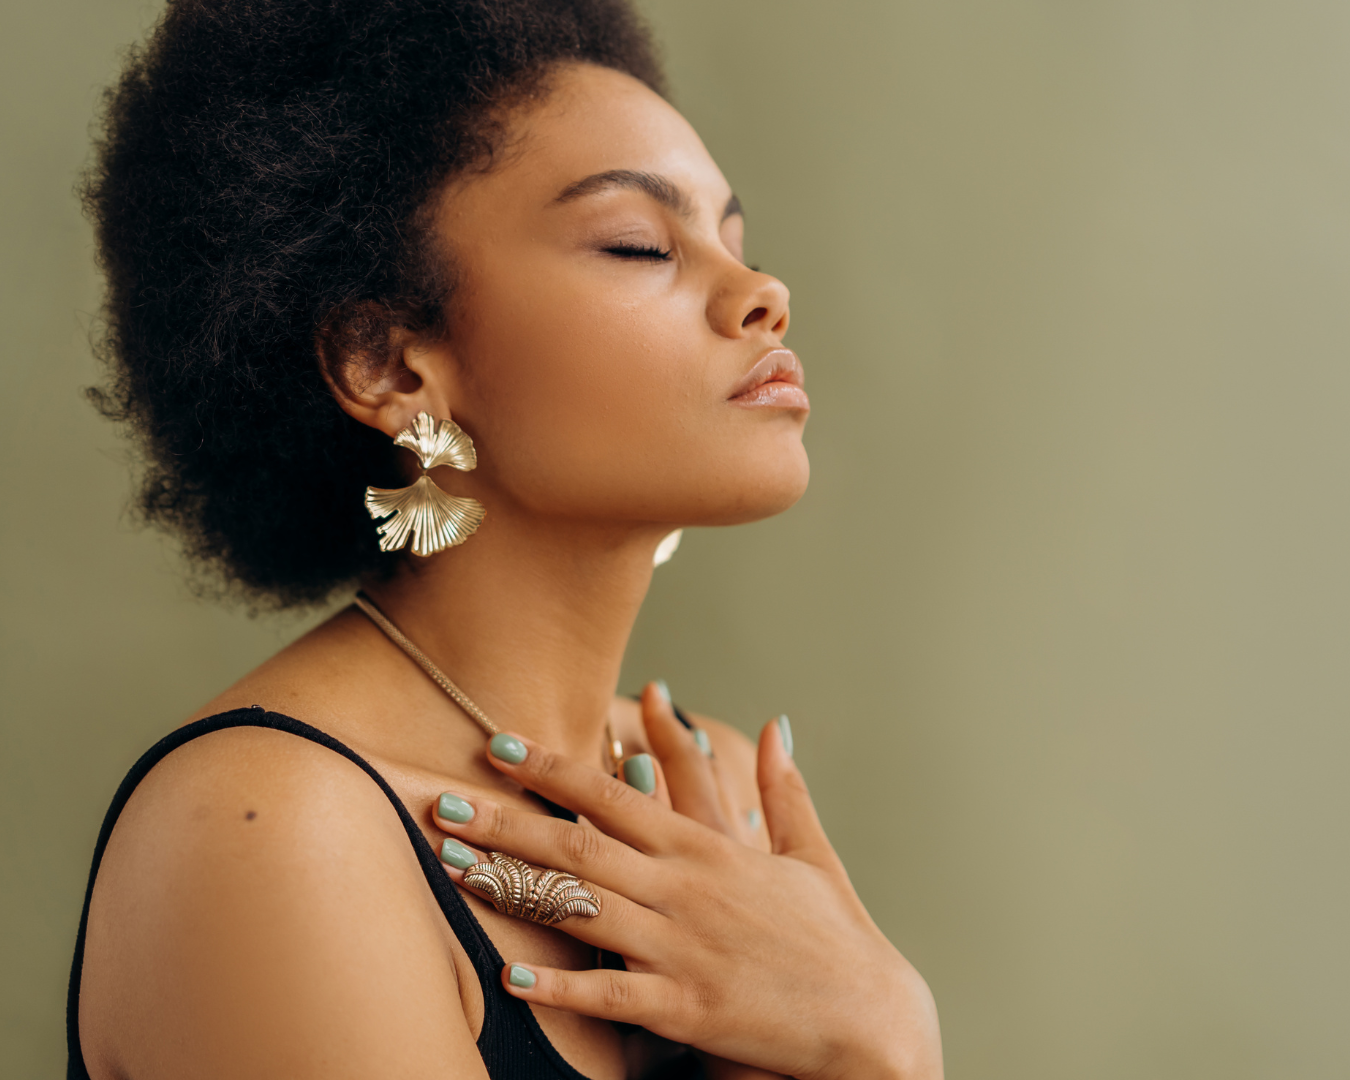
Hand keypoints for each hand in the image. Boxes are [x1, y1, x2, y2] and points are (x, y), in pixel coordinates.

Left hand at [433, 711, 942, 1079]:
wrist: (872, 1022)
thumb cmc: (839, 938)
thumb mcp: (811, 855)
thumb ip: (784, 789)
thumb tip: (776, 725)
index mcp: (710, 848)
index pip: (615, 794)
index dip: (554, 768)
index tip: (500, 744)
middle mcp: (687, 888)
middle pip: (580, 845)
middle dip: (507, 820)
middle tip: (445, 800)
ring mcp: (684, 946)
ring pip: (582, 907)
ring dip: (514, 886)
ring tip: (455, 866)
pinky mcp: (686, 1006)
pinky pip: (612, 992)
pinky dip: (562, 985)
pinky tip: (513, 975)